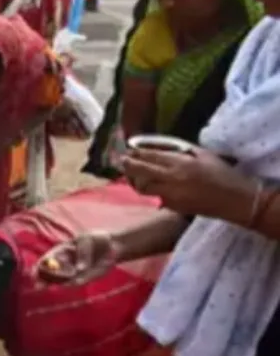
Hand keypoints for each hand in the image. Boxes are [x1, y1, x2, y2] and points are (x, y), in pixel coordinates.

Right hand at [35, 232, 119, 284]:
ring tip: (57, 285)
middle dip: (44, 280)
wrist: (113, 246)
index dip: (39, 267)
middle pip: (50, 274)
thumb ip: (82, 252)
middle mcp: (65, 264)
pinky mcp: (85, 278)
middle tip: (40, 286)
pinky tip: (72, 284)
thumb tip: (79, 269)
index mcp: (61, 251)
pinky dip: (74, 284)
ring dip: (59, 284)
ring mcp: (74, 272)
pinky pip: (77, 283)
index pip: (46, 260)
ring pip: (62, 281)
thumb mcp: (86, 240)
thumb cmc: (96, 240)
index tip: (35, 273)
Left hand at [122, 146, 253, 222]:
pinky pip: (155, 196)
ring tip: (133, 174)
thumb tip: (157, 149)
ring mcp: (170, 194)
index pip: (150, 157)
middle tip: (121, 161)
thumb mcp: (202, 154)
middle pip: (139, 172)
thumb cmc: (222, 173)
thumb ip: (179, 151)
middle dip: (127, 165)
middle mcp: (172, 178)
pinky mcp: (172, 206)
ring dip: (135, 180)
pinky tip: (151, 185)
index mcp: (180, 163)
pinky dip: (150, 190)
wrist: (235, 199)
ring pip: (142, 187)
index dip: (135, 153)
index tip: (128, 150)